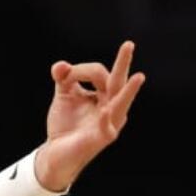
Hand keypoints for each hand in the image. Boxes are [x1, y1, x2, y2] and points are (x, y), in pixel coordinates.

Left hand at [35, 40, 145, 190]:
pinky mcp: (101, 138)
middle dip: (123, 63)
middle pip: (118, 82)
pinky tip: (104, 110)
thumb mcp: (65, 96)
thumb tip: (61, 66)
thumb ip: (64, 78)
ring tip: (139, 77)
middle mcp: (112, 106)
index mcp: (105, 95)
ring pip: (120, 104)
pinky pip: (107, 128)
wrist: (56, 152)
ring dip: (128, 91)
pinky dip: (106, 118)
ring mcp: (110, 123)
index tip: (62, 74)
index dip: (79, 70)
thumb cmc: (65, 123)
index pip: (98, 73)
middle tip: (129, 44)